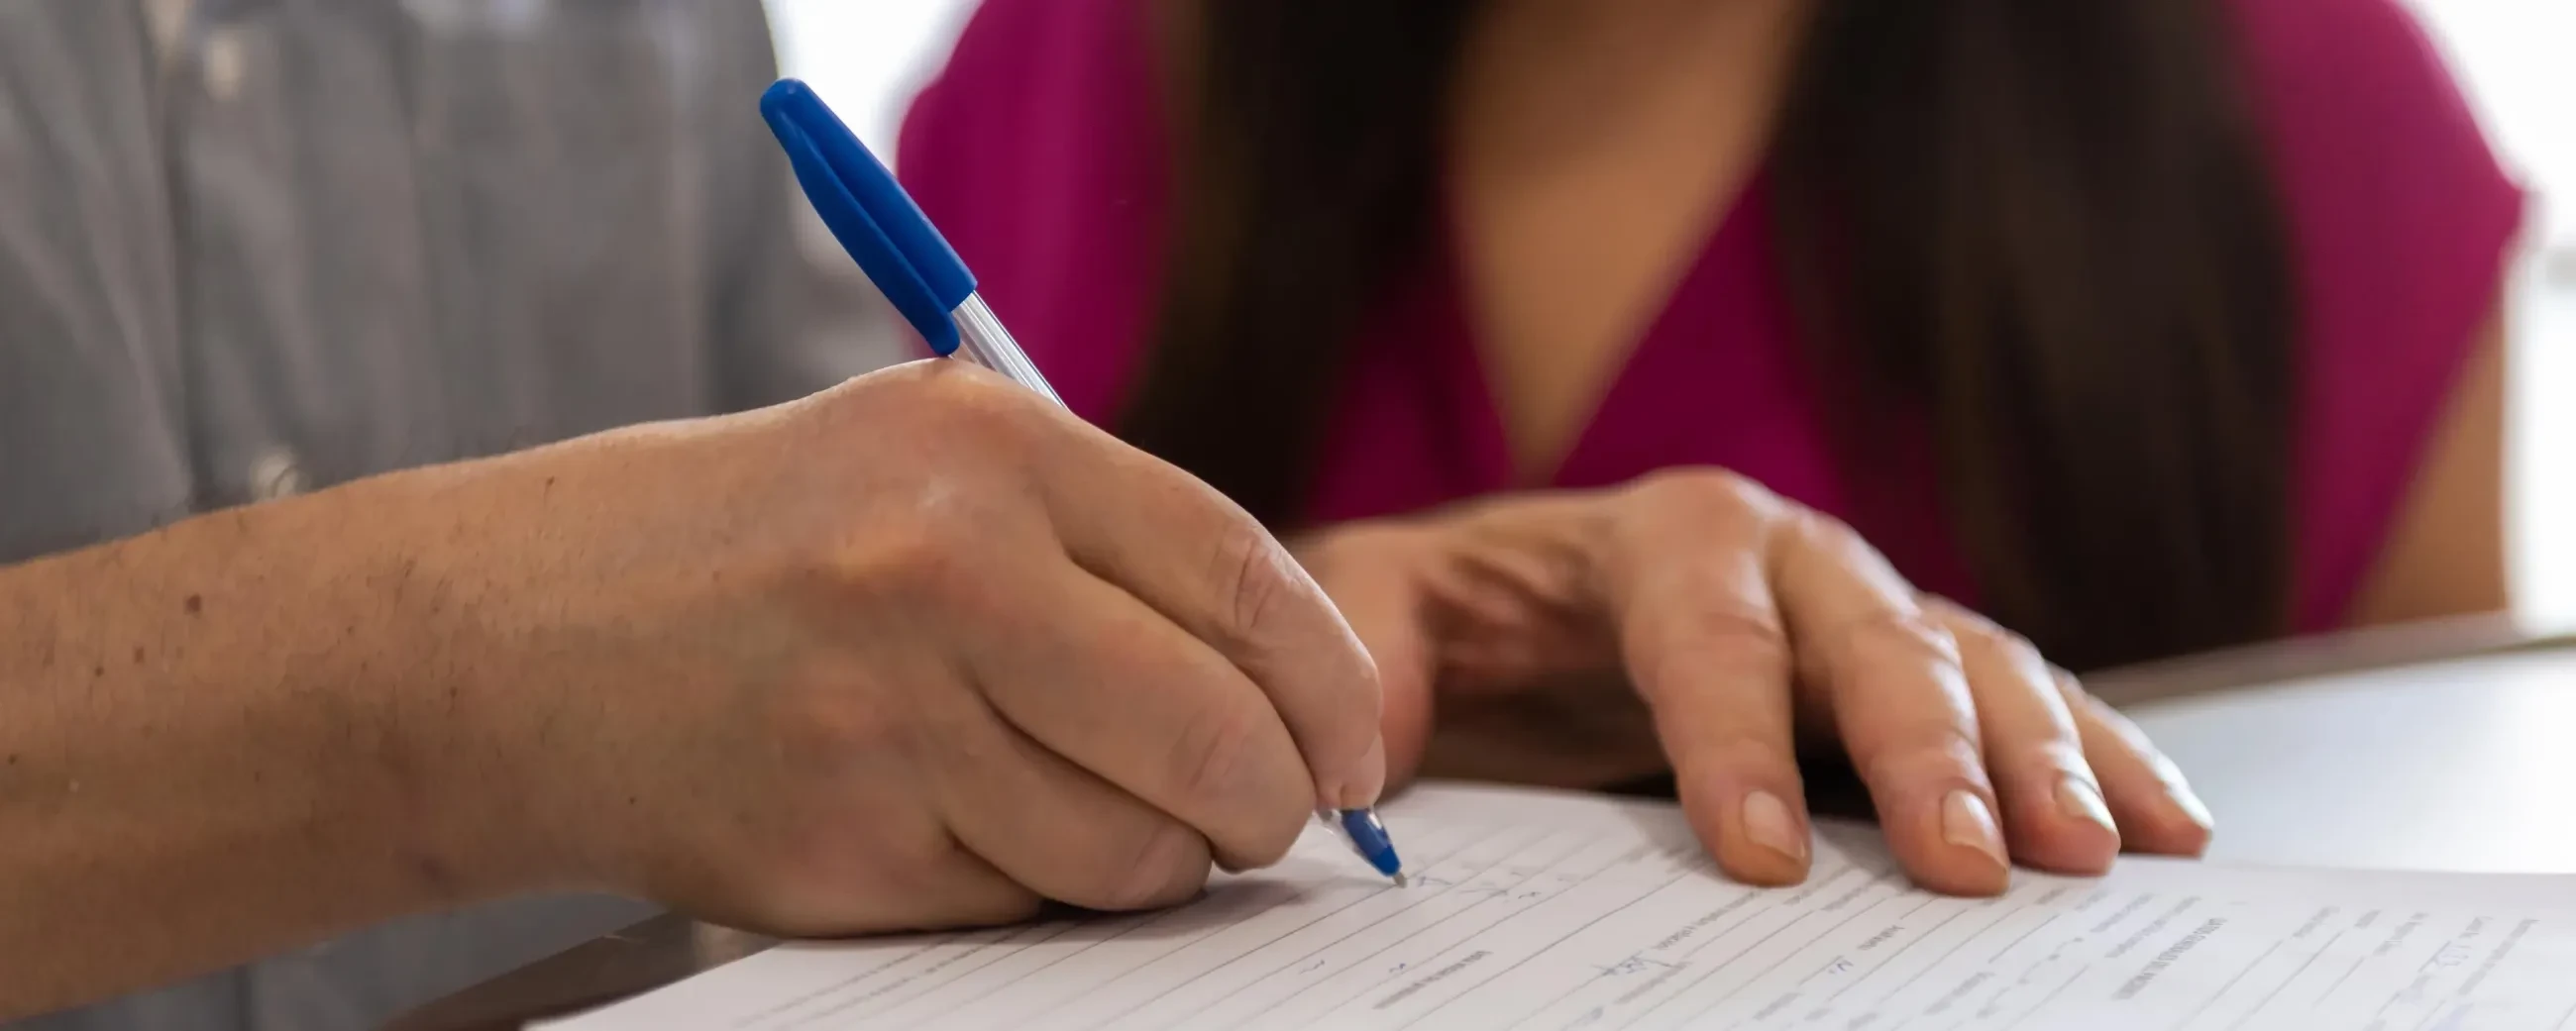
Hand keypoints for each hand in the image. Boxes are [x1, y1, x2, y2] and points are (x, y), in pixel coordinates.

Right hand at [383, 361, 1385, 934]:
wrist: (503, 642)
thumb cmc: (744, 543)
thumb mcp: (917, 456)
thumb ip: (1102, 538)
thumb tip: (1296, 677)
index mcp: (986, 448)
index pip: (1244, 576)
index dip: (1330, 683)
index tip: (1356, 747)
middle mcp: (944, 571)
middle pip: (1220, 737)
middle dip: (1274, 802)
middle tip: (1263, 812)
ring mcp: (887, 721)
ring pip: (1136, 851)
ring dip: (1152, 857)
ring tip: (1082, 801)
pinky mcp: (839, 850)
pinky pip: (1026, 904)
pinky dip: (1032, 885)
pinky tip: (958, 819)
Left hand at [1293, 468, 2211, 895]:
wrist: (1529, 591)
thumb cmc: (1464, 608)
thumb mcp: (1385, 609)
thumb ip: (1366, 652)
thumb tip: (1346, 762)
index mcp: (1663, 537)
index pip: (1708, 635)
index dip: (1735, 740)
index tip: (1757, 855)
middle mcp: (1793, 557)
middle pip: (1876, 641)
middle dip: (1927, 752)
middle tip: (1968, 866)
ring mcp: (1873, 609)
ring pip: (1980, 666)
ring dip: (2042, 759)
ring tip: (2094, 857)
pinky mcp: (1925, 667)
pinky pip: (2036, 698)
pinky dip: (2103, 754)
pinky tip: (2165, 826)